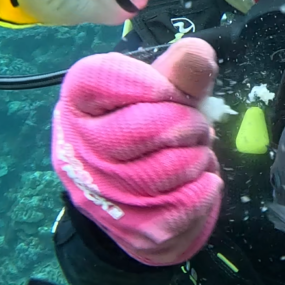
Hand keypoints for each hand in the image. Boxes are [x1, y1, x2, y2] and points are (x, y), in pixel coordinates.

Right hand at [51, 38, 223, 265]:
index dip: (147, 82)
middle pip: (147, 127)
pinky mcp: (135, 230)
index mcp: (78, 104)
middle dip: (187, 122)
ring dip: (198, 156)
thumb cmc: (144, 131)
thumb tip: (198, 55)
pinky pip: (188, 202)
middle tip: (192, 126)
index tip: (166, 89)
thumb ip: (179, 72)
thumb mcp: (159, 94)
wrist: (134, 204)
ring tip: (191, 153)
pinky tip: (196, 181)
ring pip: (172, 167)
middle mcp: (79, 150)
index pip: (101, 79)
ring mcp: (103, 196)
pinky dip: (205, 188)